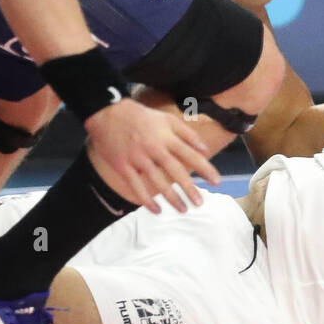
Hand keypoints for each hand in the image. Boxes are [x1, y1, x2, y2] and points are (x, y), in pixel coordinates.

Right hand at [85, 97, 221, 214]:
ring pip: (157, 182)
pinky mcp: (123, 166)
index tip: (216, 182)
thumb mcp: (166, 119)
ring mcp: (137, 158)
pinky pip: (136, 186)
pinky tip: (156, 210)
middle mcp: (154, 148)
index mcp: (166, 136)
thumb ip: (187, 133)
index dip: (204, 168)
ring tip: (183, 209)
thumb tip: (205, 149)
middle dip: (189, 188)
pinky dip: (146, 200)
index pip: (190, 154)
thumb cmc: (140, 116)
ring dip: (171, 197)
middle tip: (200, 203)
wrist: (107, 114)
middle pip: (175, 171)